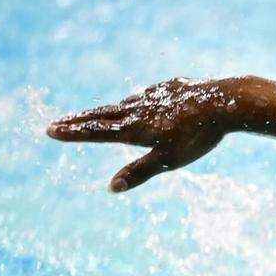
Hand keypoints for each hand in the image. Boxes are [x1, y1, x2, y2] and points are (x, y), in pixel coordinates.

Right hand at [46, 77, 249, 191]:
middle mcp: (138, 108)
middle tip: (57, 123)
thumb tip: (111, 188)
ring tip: (95, 116)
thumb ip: (139, 172)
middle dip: (79, 121)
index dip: (73, 133)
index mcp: (134, 128)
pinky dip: (136, 101)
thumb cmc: (198, 137)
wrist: (225, 103)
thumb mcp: (168, 160)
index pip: (96, 132)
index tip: (50, 130)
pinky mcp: (170, 87)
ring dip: (107, 110)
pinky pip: (147, 96)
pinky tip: (139, 101)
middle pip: (102, 114)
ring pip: (125, 104)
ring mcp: (153, 95)